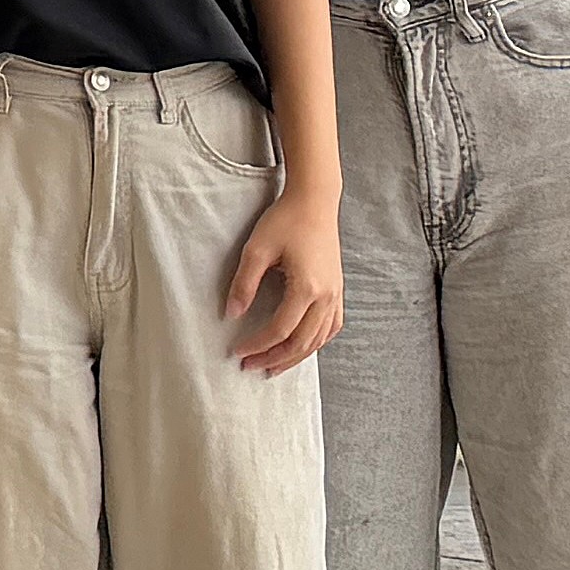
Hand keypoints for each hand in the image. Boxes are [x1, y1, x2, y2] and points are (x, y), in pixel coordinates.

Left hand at [220, 182, 343, 372]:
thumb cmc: (285, 221)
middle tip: (251, 367)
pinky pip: (331, 326)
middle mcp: (327, 296)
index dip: (258, 345)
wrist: (315, 202)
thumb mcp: (256, 249)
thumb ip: (243, 284)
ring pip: (319, 339)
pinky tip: (302, 347)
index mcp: (307, 288)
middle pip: (302, 342)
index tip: (237, 351)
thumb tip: (231, 314)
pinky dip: (316, 342)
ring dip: (296, 356)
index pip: (280, 329)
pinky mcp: (338, 290)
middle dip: (275, 358)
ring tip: (273, 366)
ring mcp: (336, 294)